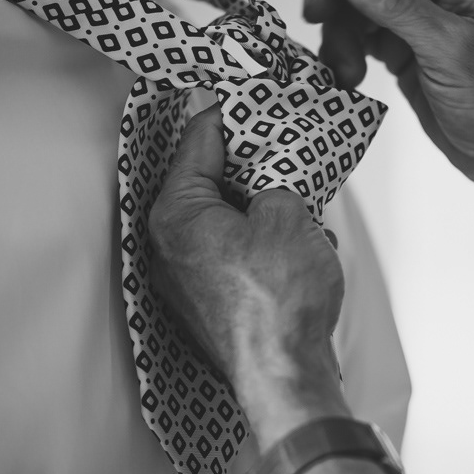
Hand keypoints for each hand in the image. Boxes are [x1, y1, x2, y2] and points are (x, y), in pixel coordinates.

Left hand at [148, 106, 349, 445]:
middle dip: (251, 169)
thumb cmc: (279, 302)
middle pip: (209, 184)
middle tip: (282, 152)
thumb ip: (276, 184)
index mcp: (175, 215)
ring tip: (303, 210)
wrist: (286, 376)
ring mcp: (188, 281)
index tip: (241, 97)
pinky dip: (267, 247)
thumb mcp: (289, 215)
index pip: (195, 142)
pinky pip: (237, 256)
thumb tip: (273, 189)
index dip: (225, 114)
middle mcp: (170, 247)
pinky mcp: (213, 304)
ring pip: (227, 222)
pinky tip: (304, 252)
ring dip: (265, 212)